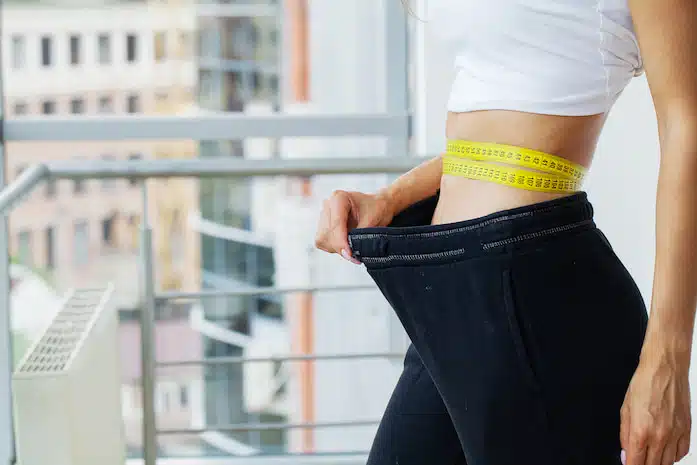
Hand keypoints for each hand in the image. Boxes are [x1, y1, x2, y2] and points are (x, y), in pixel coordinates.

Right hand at [314, 189, 394, 262]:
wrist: (376, 206)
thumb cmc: (376, 208)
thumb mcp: (372, 220)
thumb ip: (359, 235)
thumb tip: (348, 253)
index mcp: (339, 198)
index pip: (335, 224)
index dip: (341, 242)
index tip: (350, 254)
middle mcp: (328, 205)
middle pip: (327, 233)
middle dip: (340, 247)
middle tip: (354, 256)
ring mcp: (324, 215)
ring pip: (322, 239)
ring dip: (336, 248)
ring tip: (352, 248)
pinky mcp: (323, 226)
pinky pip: (322, 242)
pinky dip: (334, 248)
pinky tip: (345, 245)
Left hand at [620, 341, 690, 464]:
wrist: (665, 369)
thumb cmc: (644, 384)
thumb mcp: (625, 409)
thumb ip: (625, 435)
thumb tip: (626, 453)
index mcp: (641, 431)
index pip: (636, 463)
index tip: (628, 464)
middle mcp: (660, 436)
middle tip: (638, 459)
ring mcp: (676, 434)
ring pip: (668, 463)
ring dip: (658, 462)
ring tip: (650, 454)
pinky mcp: (687, 430)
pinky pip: (682, 453)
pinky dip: (673, 455)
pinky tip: (665, 449)